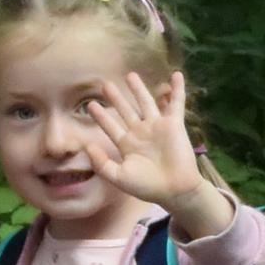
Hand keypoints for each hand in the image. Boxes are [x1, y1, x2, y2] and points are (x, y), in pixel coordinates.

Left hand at [74, 70, 221, 220]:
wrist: (175, 190)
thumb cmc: (147, 186)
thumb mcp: (119, 177)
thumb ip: (101, 163)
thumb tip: (87, 146)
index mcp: (128, 145)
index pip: (111, 126)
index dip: (101, 116)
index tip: (90, 105)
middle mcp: (141, 133)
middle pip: (126, 111)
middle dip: (116, 98)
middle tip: (105, 85)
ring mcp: (157, 127)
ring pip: (146, 103)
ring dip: (139, 89)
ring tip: (130, 75)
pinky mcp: (174, 124)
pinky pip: (176, 103)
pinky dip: (177, 89)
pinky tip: (177, 75)